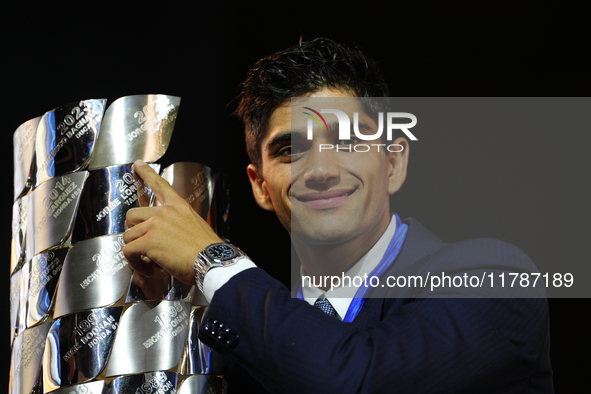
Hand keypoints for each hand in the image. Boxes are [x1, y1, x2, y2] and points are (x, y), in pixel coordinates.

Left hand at [123, 160, 222, 284]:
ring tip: (149, 263)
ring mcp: (155, 226)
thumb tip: (167, 236)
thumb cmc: (207, 250)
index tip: (138, 165)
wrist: (211, 261)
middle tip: (142, 244)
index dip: (146, 173)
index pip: (160, 185)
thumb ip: (179, 224)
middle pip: (132, 214)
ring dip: (135, 252)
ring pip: (128, 235)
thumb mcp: (196, 226)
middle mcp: (164, 213)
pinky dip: (135, 263)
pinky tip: (148, 269)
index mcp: (178, 207)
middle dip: (133, 230)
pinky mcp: (148, 242)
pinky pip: (129, 251)